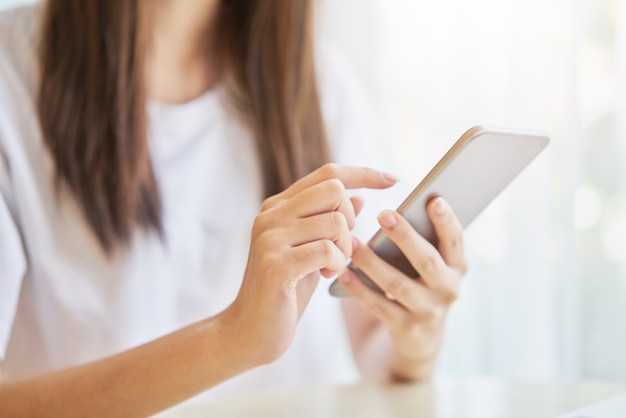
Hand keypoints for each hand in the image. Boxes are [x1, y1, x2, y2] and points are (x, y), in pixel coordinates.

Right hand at [221, 164, 397, 366]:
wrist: (251, 330)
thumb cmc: (287, 290)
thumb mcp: (312, 251)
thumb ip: (329, 223)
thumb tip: (359, 197)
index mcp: (278, 207)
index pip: (328, 174)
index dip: (364, 174)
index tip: (392, 180)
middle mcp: (271, 215)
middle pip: (334, 191)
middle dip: (350, 220)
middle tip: (340, 247)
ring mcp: (270, 238)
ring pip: (335, 222)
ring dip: (344, 249)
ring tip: (330, 266)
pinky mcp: (276, 264)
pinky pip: (327, 250)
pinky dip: (337, 264)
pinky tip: (325, 275)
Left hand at [339, 197, 467, 380]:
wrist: (421, 336)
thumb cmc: (419, 281)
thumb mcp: (429, 262)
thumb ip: (418, 238)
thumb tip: (392, 212)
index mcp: (457, 266)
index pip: (455, 240)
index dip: (446, 221)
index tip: (434, 200)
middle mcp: (448, 289)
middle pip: (427, 261)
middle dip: (405, 237)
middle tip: (383, 214)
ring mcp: (428, 311)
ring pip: (398, 285)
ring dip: (373, 262)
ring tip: (352, 243)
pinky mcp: (406, 328)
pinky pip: (379, 307)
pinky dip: (360, 289)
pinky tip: (343, 273)